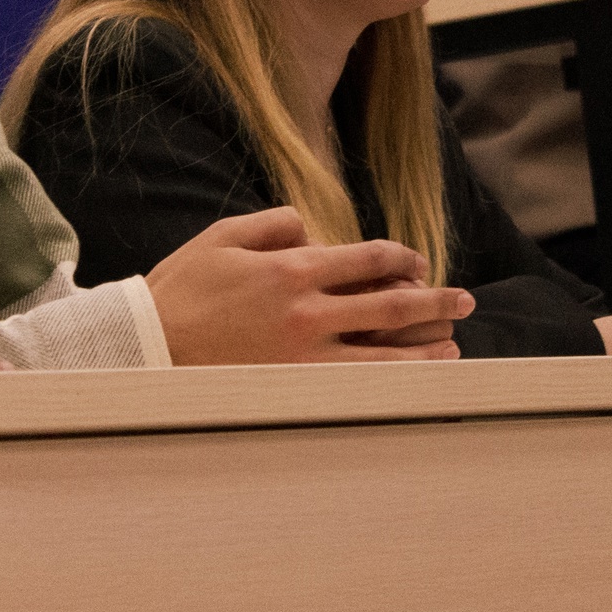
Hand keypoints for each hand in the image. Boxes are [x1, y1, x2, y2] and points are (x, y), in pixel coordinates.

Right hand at [146, 206, 475, 364]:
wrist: (148, 346)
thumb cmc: (183, 290)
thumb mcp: (223, 237)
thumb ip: (274, 223)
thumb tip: (311, 229)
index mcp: (292, 268)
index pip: (368, 260)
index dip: (402, 259)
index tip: (417, 263)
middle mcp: (309, 311)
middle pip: (391, 304)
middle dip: (434, 300)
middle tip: (464, 301)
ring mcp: (307, 355)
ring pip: (387, 351)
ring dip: (428, 345)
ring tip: (453, 343)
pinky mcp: (298, 388)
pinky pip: (362, 385)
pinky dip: (397, 380)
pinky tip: (416, 380)